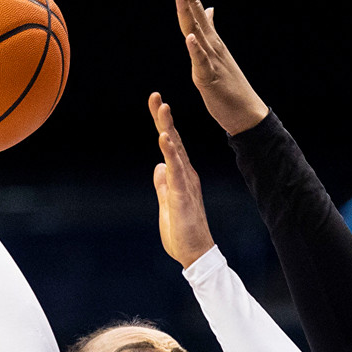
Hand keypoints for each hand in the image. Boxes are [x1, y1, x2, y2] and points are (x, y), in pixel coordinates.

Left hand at [149, 93, 214, 266]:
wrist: (195, 253)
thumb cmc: (182, 232)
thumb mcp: (167, 204)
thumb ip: (163, 185)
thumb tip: (159, 167)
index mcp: (181, 177)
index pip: (171, 146)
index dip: (163, 125)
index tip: (156, 104)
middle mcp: (186, 175)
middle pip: (174, 141)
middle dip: (165, 118)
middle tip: (156, 97)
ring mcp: (185, 183)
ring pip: (176, 151)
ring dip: (168, 128)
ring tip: (163, 108)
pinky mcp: (183, 194)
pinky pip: (176, 170)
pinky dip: (171, 153)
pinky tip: (165, 138)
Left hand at [167, 0, 267, 134]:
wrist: (246, 114)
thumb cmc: (229, 85)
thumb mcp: (214, 52)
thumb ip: (209, 28)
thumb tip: (208, 8)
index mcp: (206, 36)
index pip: (191, 1)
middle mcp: (209, 41)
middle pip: (192, 6)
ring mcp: (210, 58)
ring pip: (196, 30)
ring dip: (188, 10)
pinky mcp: (209, 78)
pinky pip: (201, 62)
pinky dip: (195, 49)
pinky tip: (190, 37)